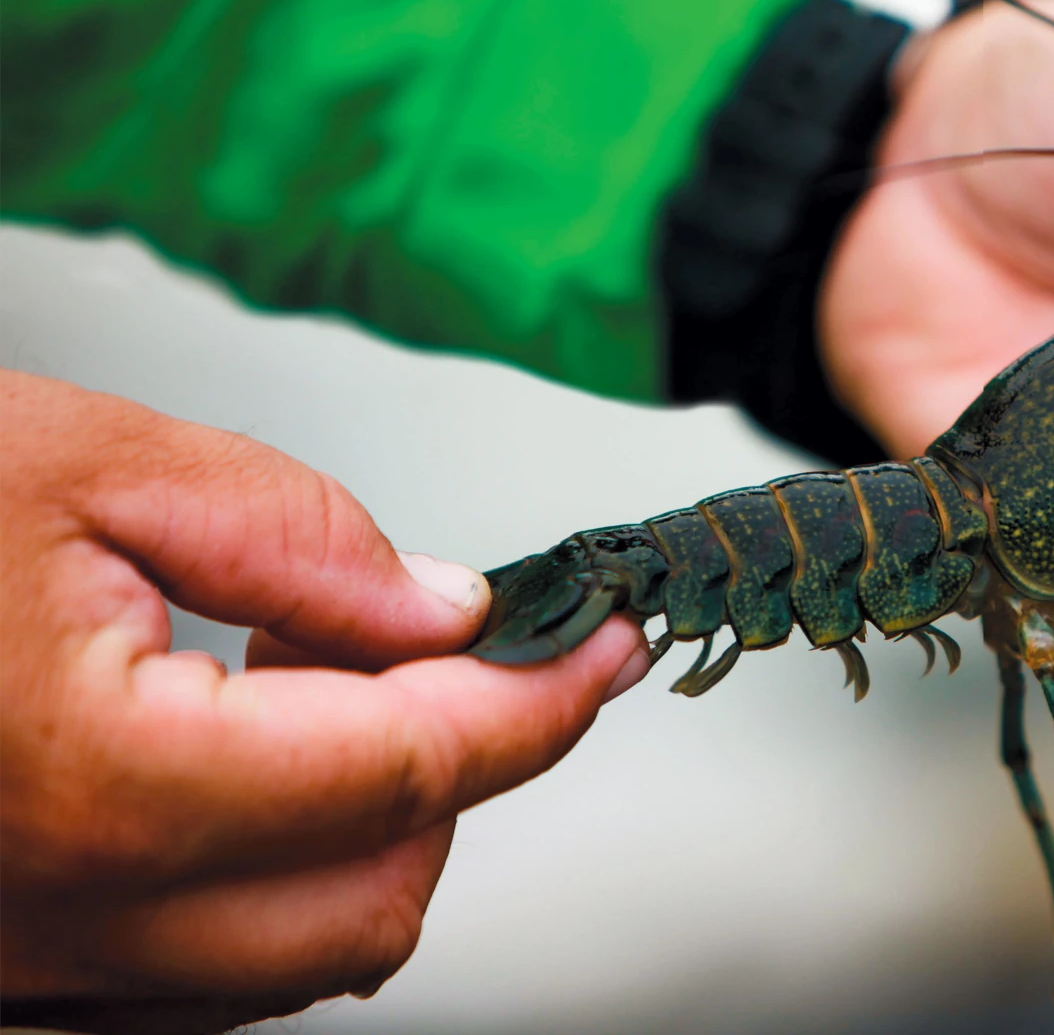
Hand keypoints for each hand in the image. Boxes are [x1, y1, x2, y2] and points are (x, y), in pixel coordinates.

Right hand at [0, 372, 644, 1032]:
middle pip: (376, 902)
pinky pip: (185, 986)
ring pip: (287, 961)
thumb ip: (287, 535)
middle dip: (451, 774)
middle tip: (425, 641)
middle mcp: (61, 924)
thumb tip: (439, 606)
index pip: (420, 765)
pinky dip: (257, 886)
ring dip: (358, 829)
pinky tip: (224, 763)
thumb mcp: (66, 458)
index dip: (546, 701)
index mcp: (104, 788)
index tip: (608, 643)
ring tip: (303, 677)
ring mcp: (17, 976)